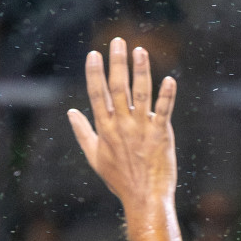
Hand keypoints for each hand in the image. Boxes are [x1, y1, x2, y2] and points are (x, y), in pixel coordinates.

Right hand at [67, 38, 177, 209]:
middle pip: (117, 88)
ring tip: (140, 51)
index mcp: (105, 129)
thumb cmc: (120, 179)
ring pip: (141, 94)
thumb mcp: (95, 157)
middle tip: (118, 41)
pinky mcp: (160, 134)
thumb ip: (83, 132)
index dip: (95, 73)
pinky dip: (166, 95)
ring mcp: (141, 129)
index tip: (94, 54)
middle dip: (117, 63)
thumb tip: (71, 112)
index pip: (96, 95)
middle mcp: (122, 125)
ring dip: (140, 71)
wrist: (144, 198)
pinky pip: (163, 110)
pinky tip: (169, 79)